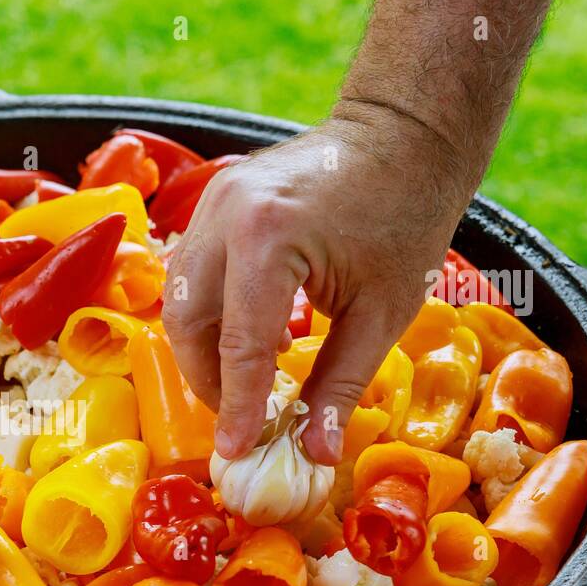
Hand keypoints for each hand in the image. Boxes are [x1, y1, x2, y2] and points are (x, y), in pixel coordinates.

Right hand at [162, 105, 472, 465]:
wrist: (404, 132)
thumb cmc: (406, 214)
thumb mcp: (382, 312)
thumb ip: (339, 384)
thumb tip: (317, 454)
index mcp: (269, 237)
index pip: (239, 344)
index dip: (236, 406)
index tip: (235, 452)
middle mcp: (226, 213)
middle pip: (187, 321)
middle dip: (208, 380)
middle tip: (240, 419)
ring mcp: (213, 200)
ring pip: (180, 297)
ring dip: (204, 348)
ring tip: (246, 383)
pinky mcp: (215, 199)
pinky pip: (194, 271)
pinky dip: (212, 314)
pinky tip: (251, 339)